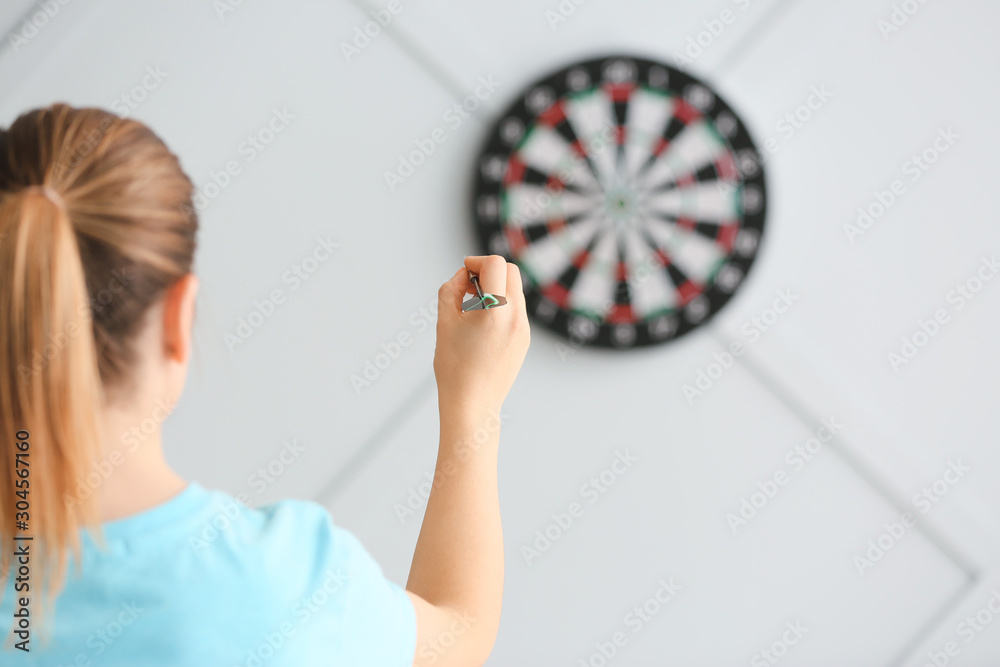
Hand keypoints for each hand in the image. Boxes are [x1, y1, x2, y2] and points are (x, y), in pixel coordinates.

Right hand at [433, 255, 529, 418]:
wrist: (472, 406)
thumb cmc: (454, 367)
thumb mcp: (444, 321)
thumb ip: (452, 288)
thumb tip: (465, 274)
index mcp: (496, 311)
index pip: (496, 264)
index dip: (476, 261)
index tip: (464, 271)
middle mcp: (517, 317)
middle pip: (511, 271)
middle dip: (489, 270)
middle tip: (467, 286)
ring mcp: (524, 329)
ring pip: (515, 289)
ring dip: (495, 287)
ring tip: (471, 307)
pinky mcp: (525, 339)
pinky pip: (516, 309)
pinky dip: (501, 304)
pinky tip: (481, 322)